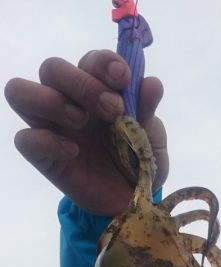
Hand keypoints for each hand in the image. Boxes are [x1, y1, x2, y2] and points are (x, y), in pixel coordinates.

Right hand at [4, 50, 168, 215]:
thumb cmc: (137, 164)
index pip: (89, 61)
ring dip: (50, 100)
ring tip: (81, 121)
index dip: (103, 63)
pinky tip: (74, 152)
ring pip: (20, 92)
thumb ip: (147, 111)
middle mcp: (68, 102)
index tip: (124, 79)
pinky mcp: (42, 156)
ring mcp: (51, 127)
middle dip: (81, 83)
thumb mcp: (151, 140)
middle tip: (111, 110)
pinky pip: (25, 140)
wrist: (132, 203)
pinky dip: (47, 141)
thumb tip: (151, 83)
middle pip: (52, 68)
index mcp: (97, 90)